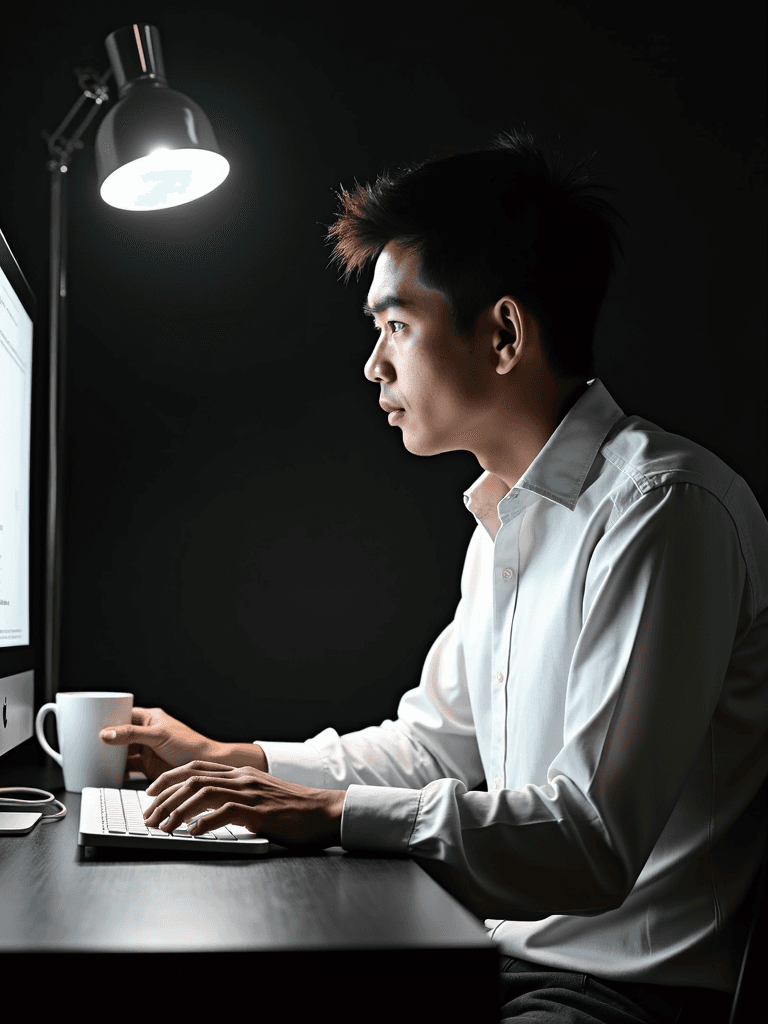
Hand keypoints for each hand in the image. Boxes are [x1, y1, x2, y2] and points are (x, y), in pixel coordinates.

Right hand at [99, 706, 266, 780]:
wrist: (206, 768)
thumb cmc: (189, 745)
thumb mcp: (158, 736)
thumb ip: (132, 735)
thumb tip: (106, 733)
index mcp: (149, 719)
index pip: (122, 714)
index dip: (106, 718)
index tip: (88, 723)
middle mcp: (146, 734)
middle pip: (119, 735)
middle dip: (104, 739)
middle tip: (85, 744)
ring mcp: (146, 751)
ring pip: (122, 752)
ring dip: (109, 757)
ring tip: (91, 760)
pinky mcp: (148, 767)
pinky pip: (127, 769)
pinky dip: (117, 772)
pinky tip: (107, 775)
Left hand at [142, 760, 344, 848]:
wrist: (325, 812)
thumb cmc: (294, 810)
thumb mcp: (260, 796)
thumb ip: (236, 798)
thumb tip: (205, 813)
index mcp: (241, 773)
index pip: (195, 768)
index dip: (168, 779)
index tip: (150, 793)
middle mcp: (242, 778)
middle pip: (192, 779)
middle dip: (164, 797)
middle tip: (148, 816)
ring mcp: (251, 793)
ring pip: (203, 793)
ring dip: (177, 811)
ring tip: (163, 827)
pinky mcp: (259, 812)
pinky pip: (225, 812)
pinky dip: (204, 822)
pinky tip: (192, 833)